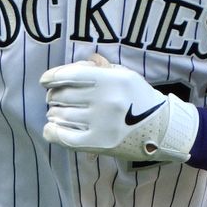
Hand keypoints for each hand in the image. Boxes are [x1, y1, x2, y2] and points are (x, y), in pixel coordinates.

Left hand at [39, 53, 198, 163]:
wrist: (162, 128)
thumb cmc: (139, 98)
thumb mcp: (125, 75)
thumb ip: (100, 67)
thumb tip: (78, 62)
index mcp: (111, 80)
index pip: (70, 75)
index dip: (51, 77)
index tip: (45, 80)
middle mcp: (106, 100)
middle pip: (61, 96)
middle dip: (53, 96)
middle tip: (55, 99)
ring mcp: (101, 123)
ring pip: (60, 115)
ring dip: (53, 113)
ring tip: (56, 113)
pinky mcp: (98, 143)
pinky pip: (64, 137)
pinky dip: (52, 131)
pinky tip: (51, 128)